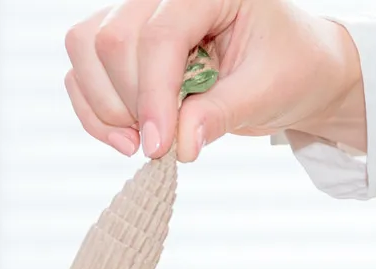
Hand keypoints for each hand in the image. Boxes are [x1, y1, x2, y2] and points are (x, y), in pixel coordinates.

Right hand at [64, 1, 365, 162]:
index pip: (159, 34)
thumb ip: (222, 112)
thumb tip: (180, 143)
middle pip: (111, 40)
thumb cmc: (291, 68)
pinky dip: (95, 114)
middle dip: (130, 102)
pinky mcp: (122, 45)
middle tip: (163, 144)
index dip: (153, 93)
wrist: (294, 69)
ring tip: (145, 141)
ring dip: (106, 107)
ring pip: (85, 48)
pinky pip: (81, 73)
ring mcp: (138, 15)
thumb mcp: (268, 91)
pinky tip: (128, 140)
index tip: (159, 147)